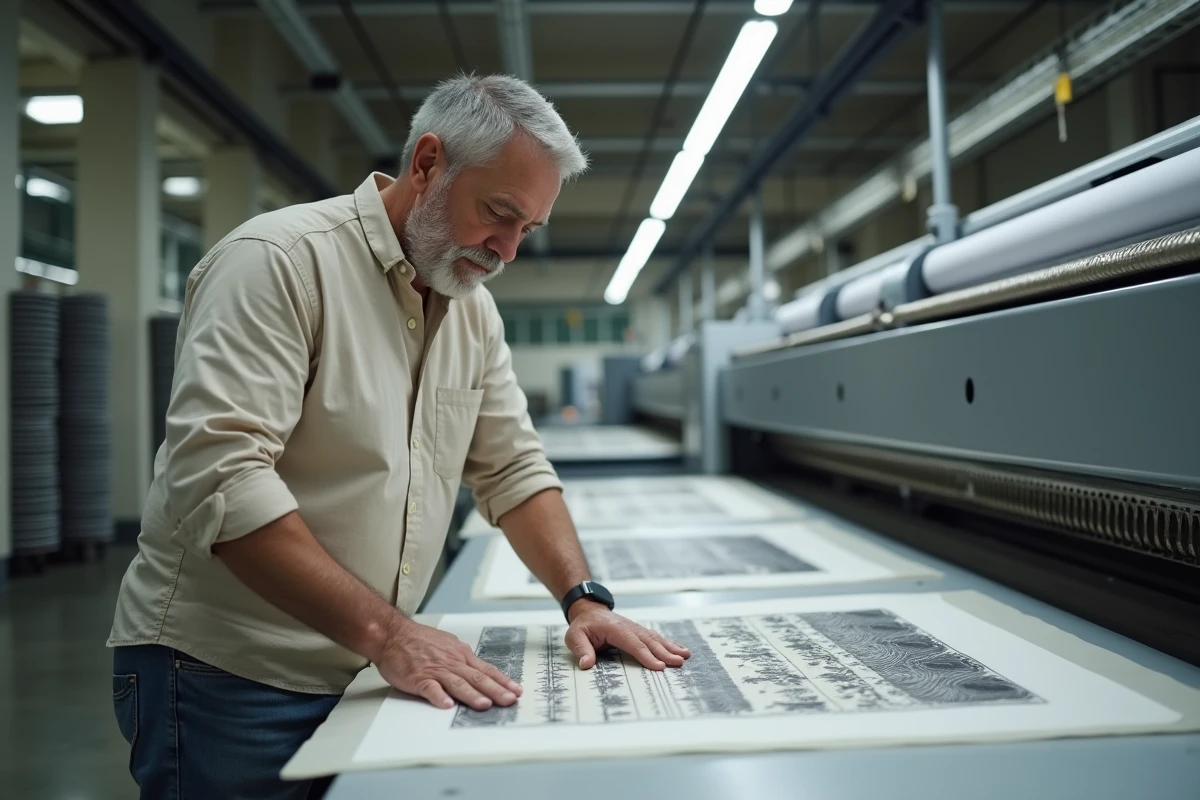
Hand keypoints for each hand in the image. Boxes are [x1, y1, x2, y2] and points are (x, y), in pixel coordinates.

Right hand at [375, 616, 522, 711]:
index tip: (516, 691)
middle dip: (495, 690)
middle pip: (477, 677)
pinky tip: (447, 705)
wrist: (393, 634)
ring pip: (457, 683)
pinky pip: (430, 688)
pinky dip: (439, 697)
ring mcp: (435, 670)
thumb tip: (477, 668)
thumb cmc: (419, 640)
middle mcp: (451, 662)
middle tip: (509, 701)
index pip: (486, 669)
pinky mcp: (418, 678)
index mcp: (460, 655)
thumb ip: (462, 658)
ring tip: (485, 705)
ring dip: (472, 694)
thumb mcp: (448, 644)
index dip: (502, 681)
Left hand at [564, 601, 690, 670]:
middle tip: (679, 663)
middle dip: (665, 653)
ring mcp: (636, 628)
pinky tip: (681, 650)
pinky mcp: (639, 631)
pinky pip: (656, 637)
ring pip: (655, 638)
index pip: (633, 644)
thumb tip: (586, 664)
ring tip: (685, 656)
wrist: (589, 611)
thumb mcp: (575, 637)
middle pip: (649, 641)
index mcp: (615, 629)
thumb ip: (581, 649)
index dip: (647, 656)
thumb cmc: (583, 626)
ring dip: (671, 647)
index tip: (660, 666)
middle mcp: (629, 627)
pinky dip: (669, 644)